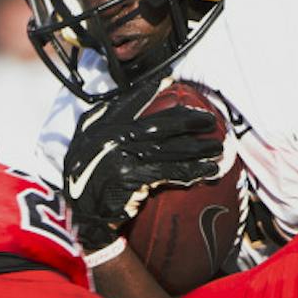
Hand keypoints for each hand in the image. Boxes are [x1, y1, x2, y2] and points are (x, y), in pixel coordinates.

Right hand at [63, 97, 224, 249]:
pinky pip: (168, 172)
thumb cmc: (84, 184)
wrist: (79, 217)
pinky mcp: (130, 178)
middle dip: (187, 120)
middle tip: (209, 120)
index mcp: (96, 126)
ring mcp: (119, 157)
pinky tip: (207, 172)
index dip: (149, 90)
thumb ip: (101, 130)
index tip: (170, 80)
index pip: (126, 103)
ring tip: (217, 148)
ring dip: (196, 149)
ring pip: (168, 148)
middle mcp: (108, 138)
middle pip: (157, 124)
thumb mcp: (83, 150)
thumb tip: (128, 116)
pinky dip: (190, 171)